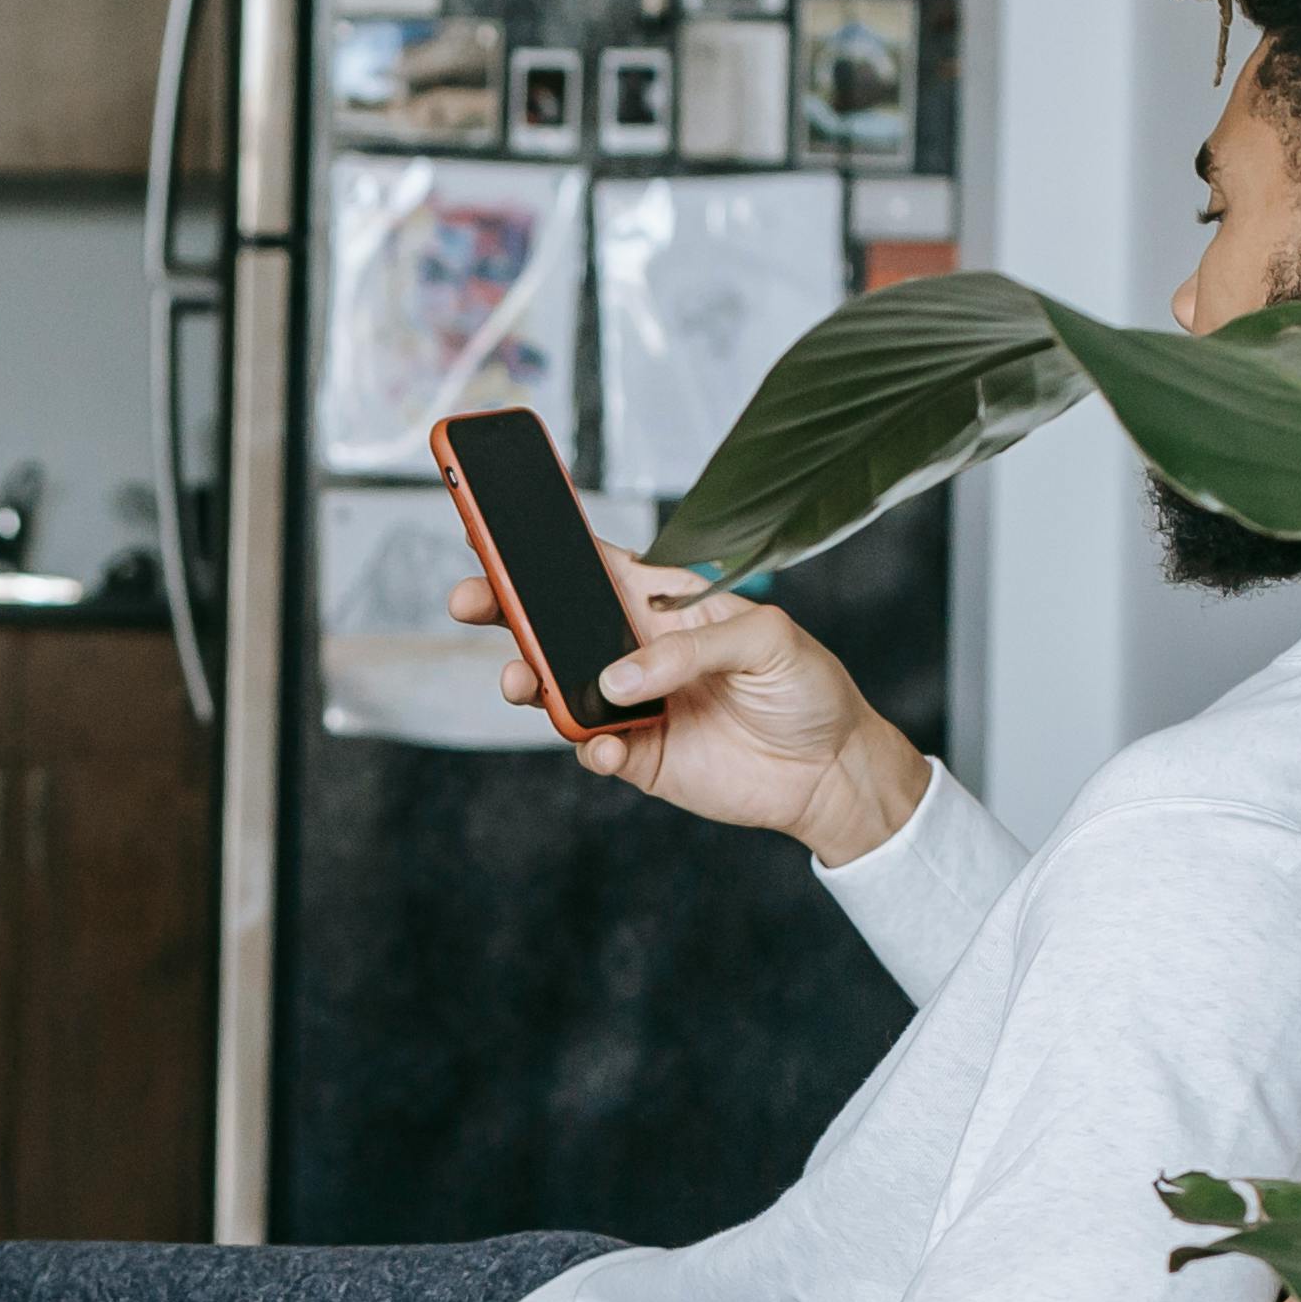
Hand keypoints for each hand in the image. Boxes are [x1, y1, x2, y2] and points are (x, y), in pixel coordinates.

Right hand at [451, 549, 927, 868]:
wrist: (831, 771)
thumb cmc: (807, 688)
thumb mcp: (767, 639)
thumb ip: (690, 648)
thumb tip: (619, 678)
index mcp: (663, 603)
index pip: (591, 566)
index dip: (542, 549)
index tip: (494, 530)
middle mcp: (636, 650)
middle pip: (553, 624)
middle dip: (504, 609)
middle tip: (469, 600)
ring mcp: (631, 706)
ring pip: (556, 688)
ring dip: (529, 681)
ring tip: (522, 681)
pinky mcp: (638, 758)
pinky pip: (592, 750)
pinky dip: (588, 747)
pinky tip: (604, 746)